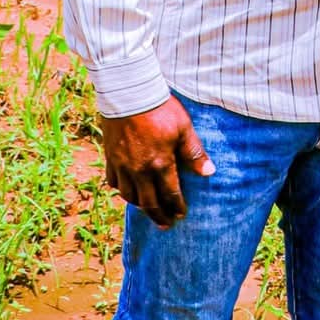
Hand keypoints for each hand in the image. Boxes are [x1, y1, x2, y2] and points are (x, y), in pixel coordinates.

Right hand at [100, 95, 215, 227]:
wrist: (128, 94)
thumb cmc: (160, 109)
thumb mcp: (183, 128)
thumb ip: (194, 153)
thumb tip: (208, 172)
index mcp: (160, 164)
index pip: (170, 194)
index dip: (176, 207)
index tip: (181, 215)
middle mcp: (140, 170)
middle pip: (148, 203)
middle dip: (159, 216)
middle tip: (165, 225)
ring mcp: (122, 165)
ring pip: (129, 196)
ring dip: (140, 206)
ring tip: (148, 209)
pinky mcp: (110, 157)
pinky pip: (113, 182)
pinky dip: (121, 190)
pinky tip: (127, 191)